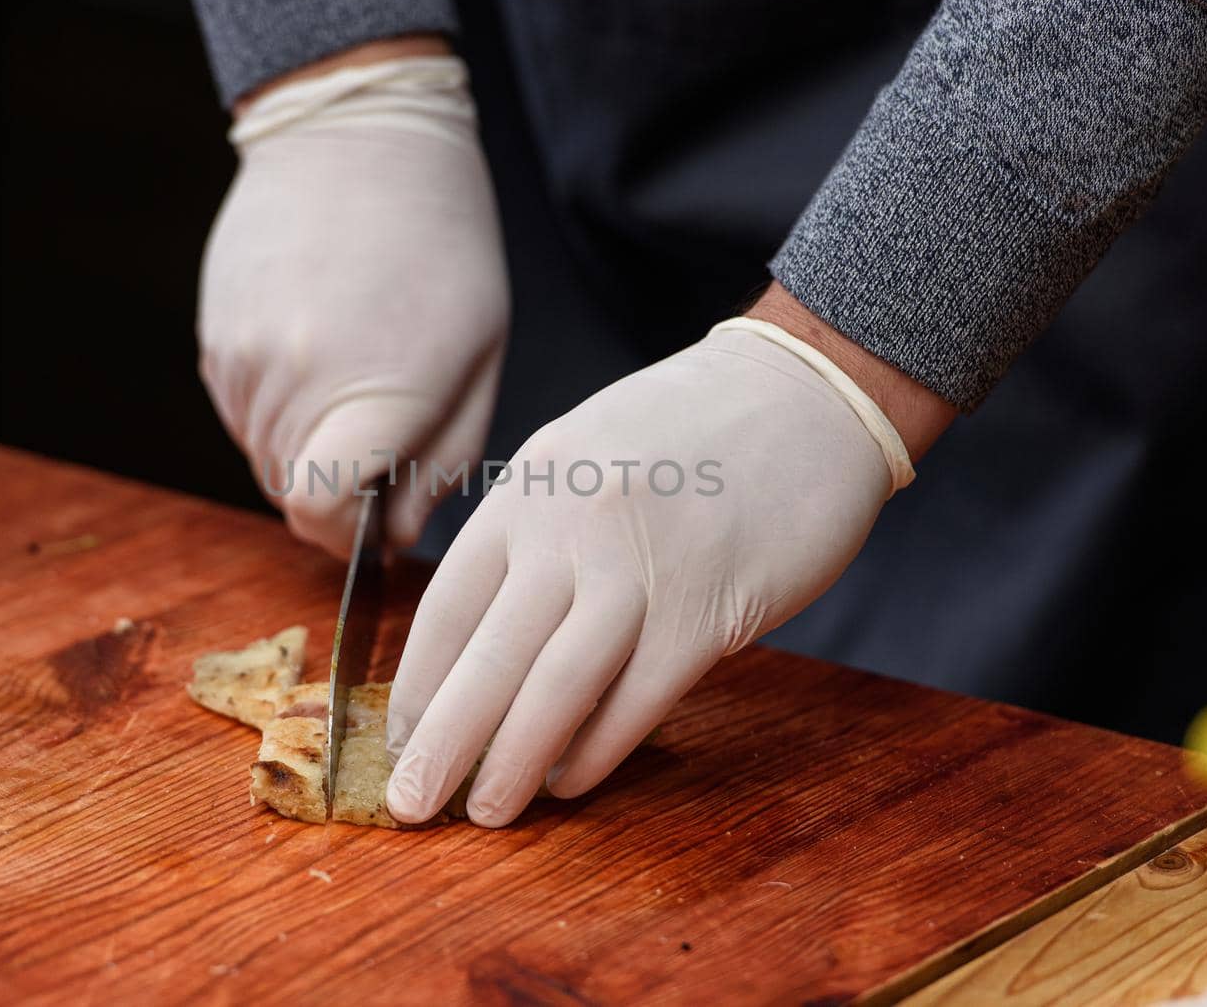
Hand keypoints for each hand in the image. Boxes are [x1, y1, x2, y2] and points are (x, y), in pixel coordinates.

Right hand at [199, 46, 508, 555]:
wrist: (356, 137)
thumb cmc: (442, 245)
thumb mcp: (478, 359)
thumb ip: (441, 462)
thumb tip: (392, 535)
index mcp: (372, 392)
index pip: (322, 516)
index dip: (350, 532)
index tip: (380, 513)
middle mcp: (292, 384)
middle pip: (291, 495)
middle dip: (337, 492)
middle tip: (384, 439)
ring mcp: (243, 361)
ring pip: (264, 459)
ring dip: (308, 450)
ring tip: (355, 379)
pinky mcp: (215, 341)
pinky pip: (243, 415)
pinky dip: (279, 412)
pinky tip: (319, 352)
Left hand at [383, 315, 922, 825]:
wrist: (805, 394)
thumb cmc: (690, 432)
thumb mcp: (582, 456)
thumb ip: (534, 533)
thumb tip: (486, 636)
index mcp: (530, 489)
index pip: (448, 606)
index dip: (418, 684)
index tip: (401, 738)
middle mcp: (570, 528)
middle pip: (487, 658)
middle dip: (442, 744)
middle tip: (411, 804)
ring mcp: (639, 569)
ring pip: (554, 690)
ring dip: (512, 763)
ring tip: (486, 813)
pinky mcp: (708, 610)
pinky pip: (636, 699)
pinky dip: (596, 750)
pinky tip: (570, 780)